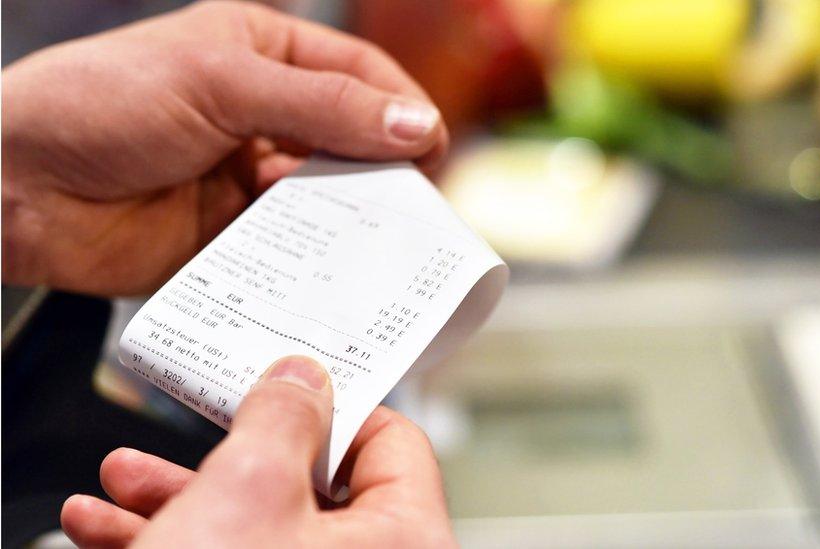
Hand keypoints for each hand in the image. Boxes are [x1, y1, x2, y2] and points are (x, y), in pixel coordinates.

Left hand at [2, 0, 447, 295]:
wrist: (14, 186)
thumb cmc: (99, 103)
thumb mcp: (220, 80)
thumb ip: (323, 105)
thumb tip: (417, 122)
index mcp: (262, 54)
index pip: (359, 74)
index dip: (402, 108)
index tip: (432, 148)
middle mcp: (263, 115)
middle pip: (353, 140)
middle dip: (384, 169)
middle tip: (416, 205)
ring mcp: (248, 178)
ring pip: (328, 198)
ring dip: (351, 217)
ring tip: (377, 239)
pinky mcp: (232, 236)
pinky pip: (292, 248)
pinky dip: (313, 259)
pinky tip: (325, 266)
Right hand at [59, 355, 456, 547]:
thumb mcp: (246, 491)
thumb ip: (282, 418)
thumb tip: (304, 378)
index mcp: (405, 541)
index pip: (392, 444)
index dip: (332, 408)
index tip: (281, 392)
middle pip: (310, 491)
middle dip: (225, 459)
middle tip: (182, 438)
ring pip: (260, 532)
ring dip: (183, 502)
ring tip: (119, 489)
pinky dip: (178, 545)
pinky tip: (111, 533)